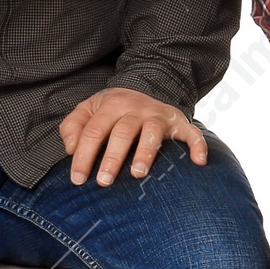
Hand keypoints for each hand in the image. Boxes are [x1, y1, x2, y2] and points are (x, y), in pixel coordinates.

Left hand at [59, 88, 207, 185]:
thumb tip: (71, 148)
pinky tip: (198, 162)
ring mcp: (159, 115)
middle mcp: (136, 108)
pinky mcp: (179, 123)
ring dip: (146, 153)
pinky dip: (197, 146)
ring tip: (138, 174)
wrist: (146, 86)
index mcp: (111, 105)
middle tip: (104, 182)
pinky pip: (192, 133)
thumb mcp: (88, 109)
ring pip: (152, 132)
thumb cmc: (112, 109)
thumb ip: (72, 126)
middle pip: (123, 132)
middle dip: (112, 158)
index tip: (77, 180)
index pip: (93, 131)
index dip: (83, 156)